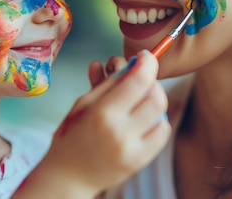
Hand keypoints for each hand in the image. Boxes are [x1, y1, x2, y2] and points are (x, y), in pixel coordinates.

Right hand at [13, 50, 169, 197]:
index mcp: (102, 113)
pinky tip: (143, 118)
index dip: (147, 63)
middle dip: (152, 82)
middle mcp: (120, 131)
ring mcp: (133, 148)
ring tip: (138, 101)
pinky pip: (162, 132)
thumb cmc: (72, 135)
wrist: (69, 175)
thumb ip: (108, 83)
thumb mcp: (83, 103)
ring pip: (162, 113)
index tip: (145, 57)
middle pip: (156, 96)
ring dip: (154, 100)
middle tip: (141, 81)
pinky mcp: (141, 160)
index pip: (138, 81)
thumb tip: (129, 63)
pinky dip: (158, 120)